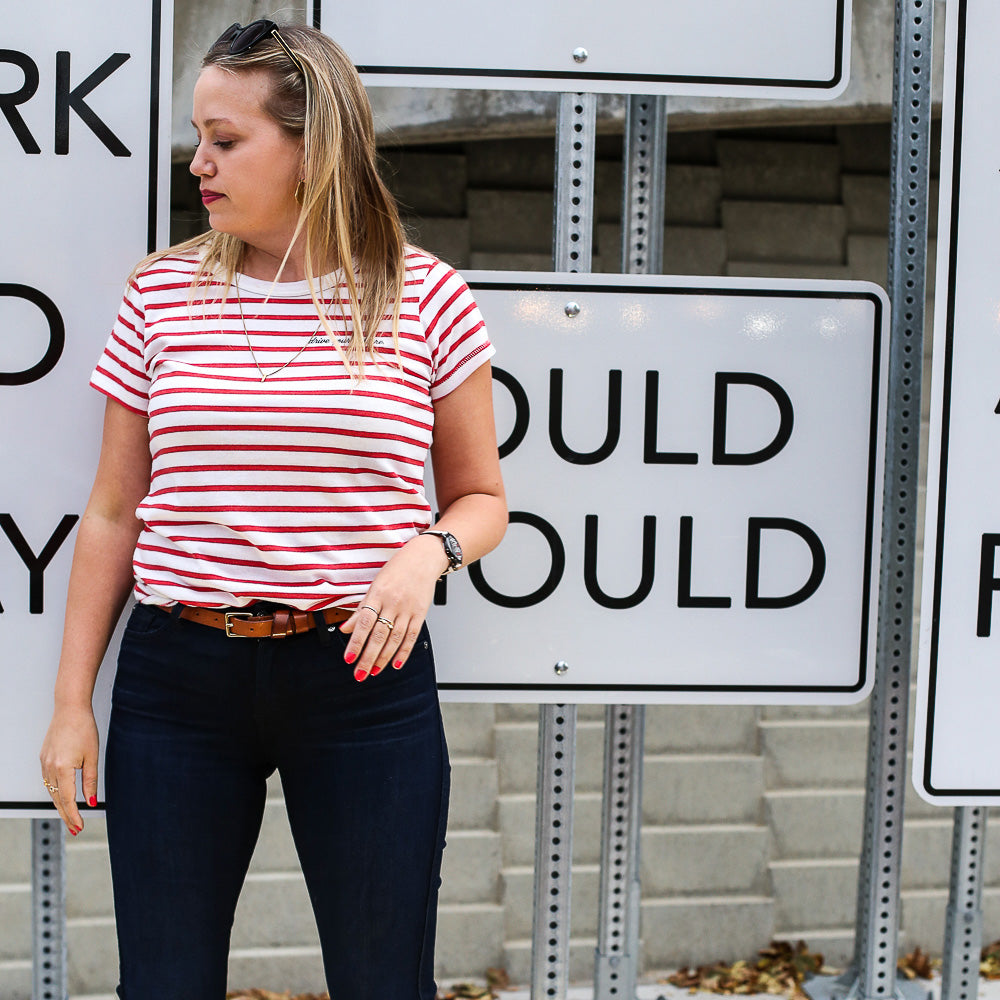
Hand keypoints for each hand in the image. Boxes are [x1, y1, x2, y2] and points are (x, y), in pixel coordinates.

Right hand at [39, 704, 99, 834]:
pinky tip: (61, 797)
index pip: (66, 799)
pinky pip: (47, 780)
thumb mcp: (92, 757)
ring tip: (70, 816)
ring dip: (59, 805)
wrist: (70, 709)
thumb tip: (91, 801)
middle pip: (56, 799)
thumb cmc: (84, 729)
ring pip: (50, 791)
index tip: (79, 826)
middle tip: (75, 829)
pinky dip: (55, 791)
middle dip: (66, 815)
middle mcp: (49, 768)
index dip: (73, 815)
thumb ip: (90, 781)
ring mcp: (44, 763)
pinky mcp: (43, 758)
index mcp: (62, 768)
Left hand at [339, 534, 447, 680]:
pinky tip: (396, 663)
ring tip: (374, 671)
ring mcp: (408, 609)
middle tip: (359, 673)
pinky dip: (404, 651)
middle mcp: (393, 602)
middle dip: (368, 657)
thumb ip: (361, 609)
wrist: (423, 558)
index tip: (349, 658)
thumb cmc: (397, 570)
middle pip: (379, 635)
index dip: (356, 642)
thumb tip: (345, 629)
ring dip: (383, 658)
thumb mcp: (375, 586)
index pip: (364, 622)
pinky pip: (412, 636)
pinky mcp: (420, 613)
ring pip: (394, 639)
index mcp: (378, 594)